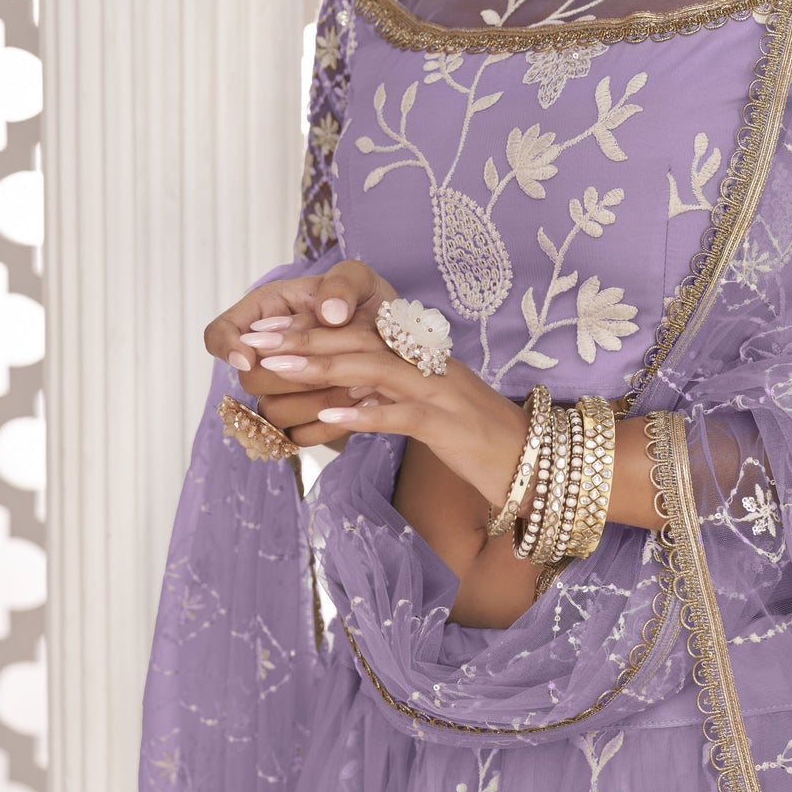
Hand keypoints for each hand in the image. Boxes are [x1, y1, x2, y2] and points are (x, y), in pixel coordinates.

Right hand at [203, 259, 400, 449]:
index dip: (226, 347)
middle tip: (339, 366)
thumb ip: (343, 285)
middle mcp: (267, 355)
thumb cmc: (366, 303)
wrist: (394, 340)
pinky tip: (359, 405)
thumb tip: (329, 313)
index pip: (219, 333)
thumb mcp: (360, 279)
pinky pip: (299, 436)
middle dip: (292, 375)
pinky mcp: (303, 419)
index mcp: (267, 313)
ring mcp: (282, 391)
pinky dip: (330, 424)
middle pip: (249, 379)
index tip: (250, 358)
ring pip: (272, 412)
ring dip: (317, 400)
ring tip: (360, 384)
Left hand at [225, 284, 531, 513]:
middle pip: (357, 342)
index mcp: (422, 358)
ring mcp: (439, 391)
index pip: (358, 332)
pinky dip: (364, 413)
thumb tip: (346, 397)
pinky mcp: (448, 424)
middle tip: (254, 340)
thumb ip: (391, 398)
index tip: (264, 330)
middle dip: (301, 339)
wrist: (537, 462)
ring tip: (277, 367)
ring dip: (321, 366)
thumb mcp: (430, 412)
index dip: (308, 329)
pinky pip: (400, 414)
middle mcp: (429, 365)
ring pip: (372, 368)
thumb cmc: (480, 443)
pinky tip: (328, 416)